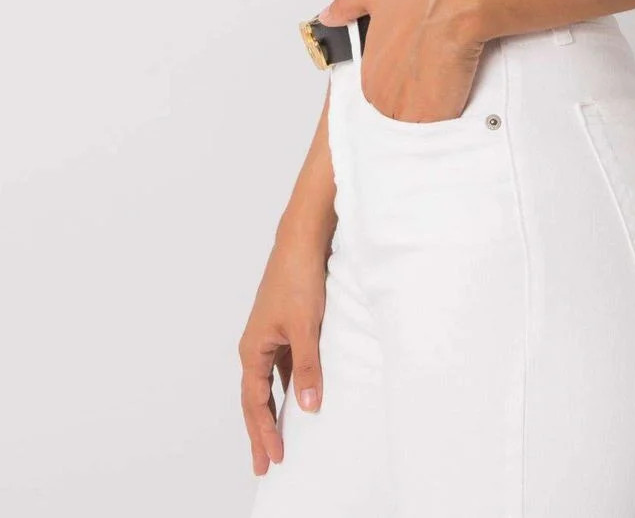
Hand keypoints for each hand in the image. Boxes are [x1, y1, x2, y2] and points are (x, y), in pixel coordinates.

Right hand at [238, 239, 328, 475]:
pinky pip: (283, 368)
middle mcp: (256, 346)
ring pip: (269, 385)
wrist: (301, 242)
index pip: (255, 402)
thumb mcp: (306, 327)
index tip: (273, 459)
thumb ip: (308, 368)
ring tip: (279, 441)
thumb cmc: (298, 278)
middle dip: (260, 432)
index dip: (264, 432)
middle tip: (265, 465)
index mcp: (253, 349)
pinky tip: (299, 400)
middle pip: (255, 399)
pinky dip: (288, 388)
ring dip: (273, 412)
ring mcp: (270, 337)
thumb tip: (309, 408)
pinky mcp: (285, 329)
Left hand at [321, 0, 485, 122]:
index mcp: (368, 75)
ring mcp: (407, 111)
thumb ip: (346, 5)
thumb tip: (328, 16)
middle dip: (415, 104)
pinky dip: (446, 121)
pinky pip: (437, 131)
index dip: (403, 87)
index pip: (383, 96)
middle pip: (399, 114)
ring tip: (445, 92)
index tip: (416, 75)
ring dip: (430, 116)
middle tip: (434, 82)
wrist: (452, 5)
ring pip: (417, 125)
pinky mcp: (433, 119)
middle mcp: (382, 97)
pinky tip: (455, 100)